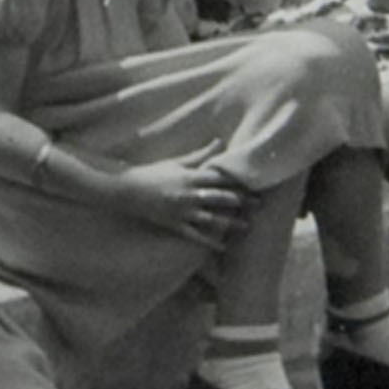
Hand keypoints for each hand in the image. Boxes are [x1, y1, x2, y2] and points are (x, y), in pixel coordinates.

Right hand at [112, 158, 248, 243]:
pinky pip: (196, 236)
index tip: (254, 182)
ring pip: (212, 219)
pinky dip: (211, 242)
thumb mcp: (177, 162)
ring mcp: (183, 212)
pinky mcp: (175, 226)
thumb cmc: (153, 173)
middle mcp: (189, 194)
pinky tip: (224, 247)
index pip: (220, 178)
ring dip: (231, 223)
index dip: (238, 180)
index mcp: (191, 176)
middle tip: (260, 204)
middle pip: (221, 198)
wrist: (128, 191)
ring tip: (248, 226)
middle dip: (242, 201)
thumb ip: (200, 155)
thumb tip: (220, 142)